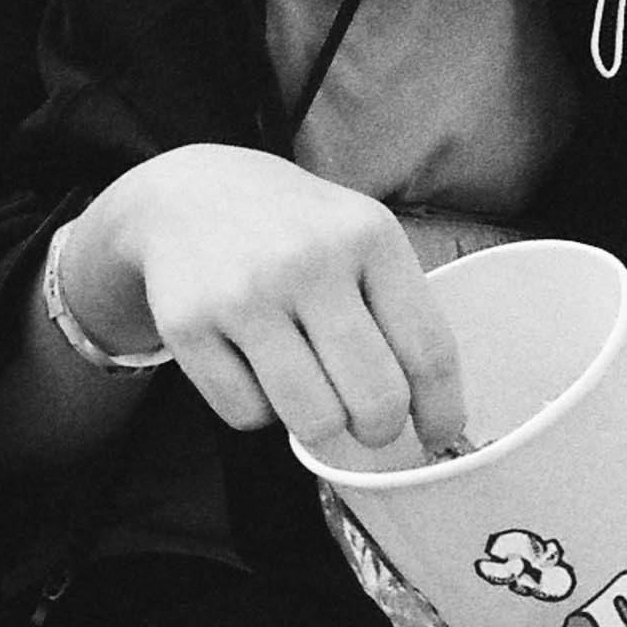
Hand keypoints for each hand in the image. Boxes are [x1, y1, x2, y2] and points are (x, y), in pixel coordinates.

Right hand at [64, 145, 464, 453]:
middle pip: (375, 399)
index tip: (437, 434)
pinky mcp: (187, 326)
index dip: (441, 410)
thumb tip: (431, 406)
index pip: (428, 350)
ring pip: (314, 420)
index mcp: (367, 235)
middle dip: (379, 430)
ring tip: (313, 396)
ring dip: (321, 427)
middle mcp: (307, 262)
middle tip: (368, 424)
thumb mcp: (356, 232)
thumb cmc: (291, 227)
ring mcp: (243, 294)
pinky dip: (259, 410)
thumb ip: (396, 304)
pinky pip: (247, 415)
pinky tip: (257, 372)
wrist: (184, 192)